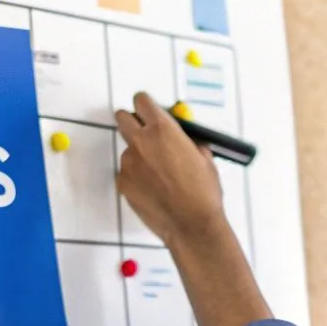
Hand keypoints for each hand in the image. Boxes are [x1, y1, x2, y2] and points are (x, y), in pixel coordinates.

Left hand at [115, 93, 227, 247]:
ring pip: (128, 150)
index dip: (146, 105)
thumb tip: (182, 139)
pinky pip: (127, 173)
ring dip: (139, 156)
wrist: (191, 224)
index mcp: (163, 129)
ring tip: (159, 176)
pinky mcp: (122, 182)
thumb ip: (187, 142)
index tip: (149, 111)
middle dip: (131, 121)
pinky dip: (137, 177)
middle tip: (144, 133)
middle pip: (123, 117)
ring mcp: (129, 163)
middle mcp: (141, 142)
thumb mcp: (204, 158)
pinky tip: (154, 190)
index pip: (142, 101)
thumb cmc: (203, 192)